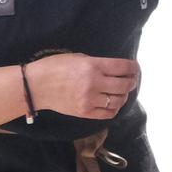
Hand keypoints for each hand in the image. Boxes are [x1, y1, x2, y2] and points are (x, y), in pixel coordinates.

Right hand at [25, 53, 139, 120]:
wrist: (36, 86)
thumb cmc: (55, 67)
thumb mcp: (78, 58)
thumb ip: (97, 63)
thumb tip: (116, 69)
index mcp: (92, 66)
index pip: (122, 67)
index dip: (133, 68)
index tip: (135, 68)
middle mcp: (94, 83)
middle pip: (124, 85)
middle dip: (132, 82)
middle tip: (131, 80)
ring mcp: (90, 100)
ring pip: (118, 100)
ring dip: (124, 96)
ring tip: (122, 92)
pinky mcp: (85, 113)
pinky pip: (108, 113)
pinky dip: (114, 108)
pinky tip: (113, 103)